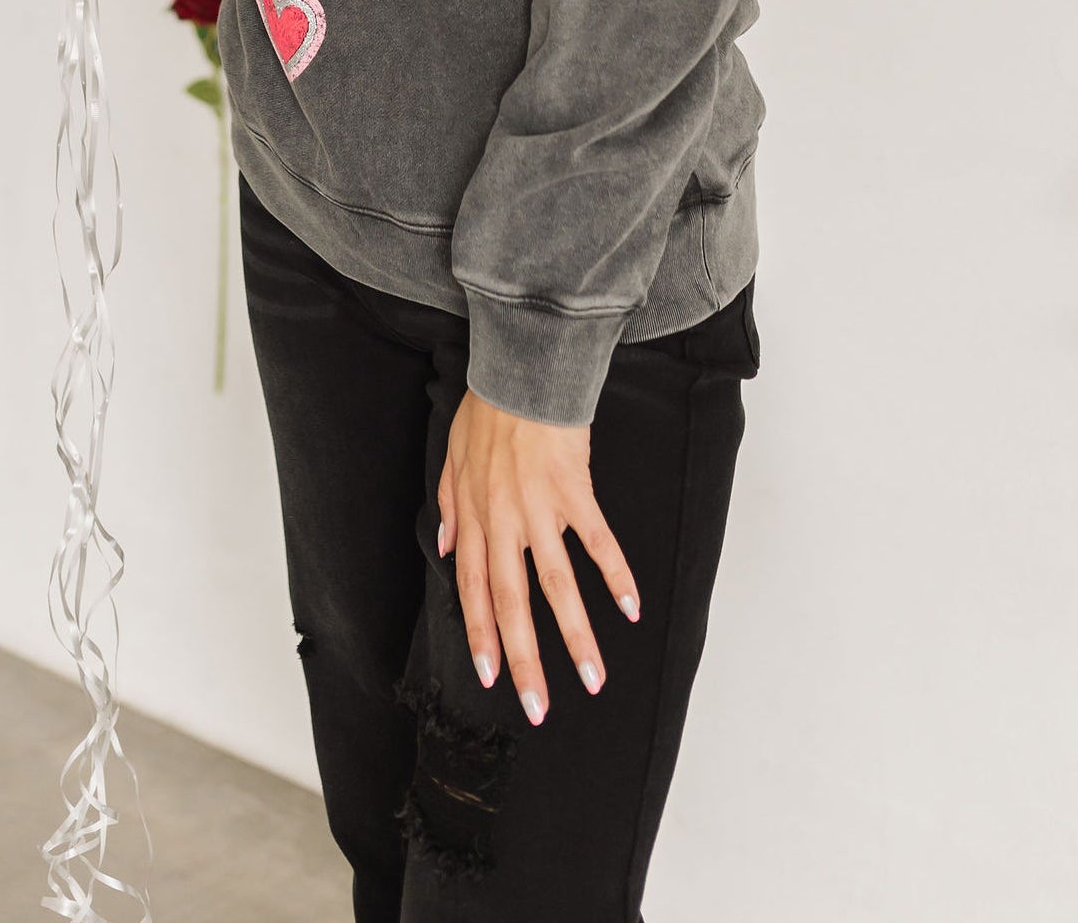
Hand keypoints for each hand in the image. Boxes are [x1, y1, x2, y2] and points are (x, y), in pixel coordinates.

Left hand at [437, 391, 638, 724]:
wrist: (520, 369)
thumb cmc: (486, 408)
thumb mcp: (451, 454)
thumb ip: (448, 503)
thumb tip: (445, 544)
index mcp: (474, 516)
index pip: (473, 590)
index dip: (482, 636)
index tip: (491, 679)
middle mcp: (504, 521)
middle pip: (512, 603)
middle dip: (524, 661)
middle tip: (538, 708)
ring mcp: (540, 509)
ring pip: (557, 586)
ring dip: (576, 636)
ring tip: (593, 679)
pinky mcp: (574, 490)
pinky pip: (596, 540)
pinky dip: (615, 573)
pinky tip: (632, 606)